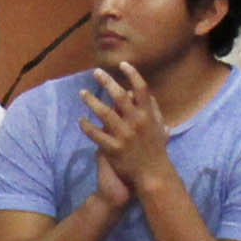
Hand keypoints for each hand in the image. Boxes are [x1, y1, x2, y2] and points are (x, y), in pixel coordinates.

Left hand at [78, 60, 177, 200]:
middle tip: (95, 73)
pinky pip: (96, 135)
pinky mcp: (113, 149)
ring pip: (104, 113)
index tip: (122, 64)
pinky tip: (81, 120)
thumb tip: (144, 95)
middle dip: (107, 82)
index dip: (133, 74)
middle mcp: (137, 123)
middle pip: (120, 96)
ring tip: (82, 93)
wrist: (152, 176)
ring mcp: (125, 136)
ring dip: (92, 101)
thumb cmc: (156, 151)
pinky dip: (87, 126)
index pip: (142, 89)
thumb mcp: (160, 128)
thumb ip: (154, 111)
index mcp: (149, 116)